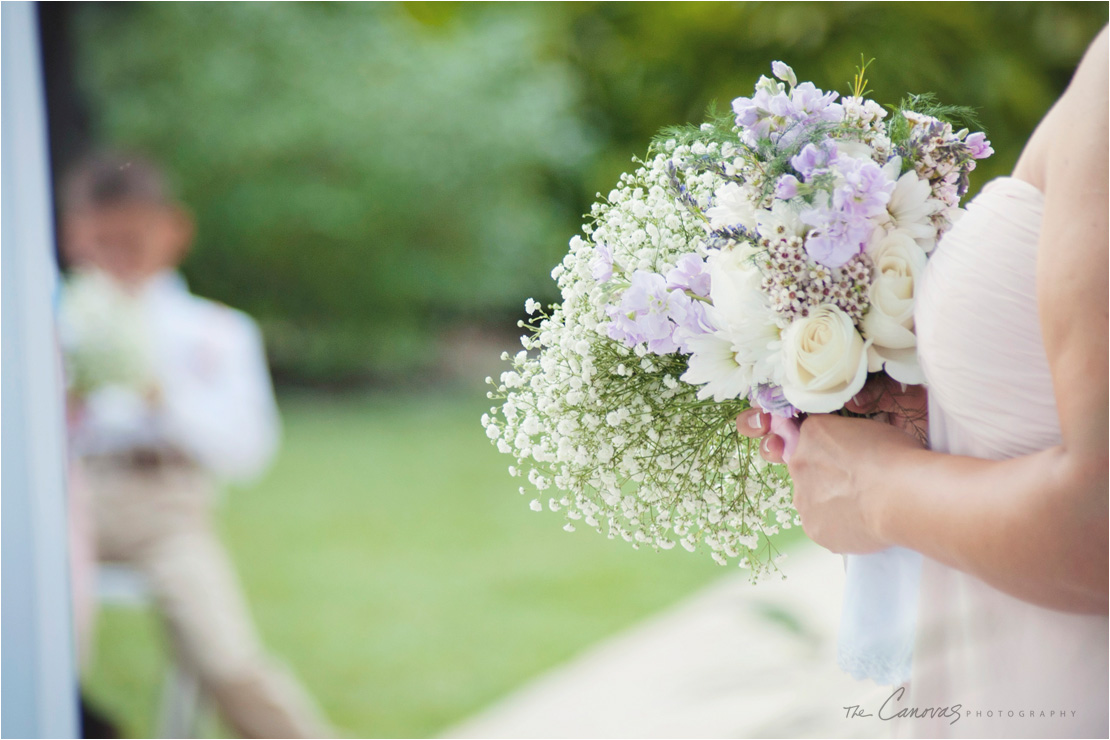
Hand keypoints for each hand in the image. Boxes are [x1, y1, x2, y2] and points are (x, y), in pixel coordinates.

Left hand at [736, 381, 928, 552]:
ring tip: (863, 508)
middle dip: (829, 477)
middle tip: (859, 486)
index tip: (850, 460)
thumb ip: (851, 439)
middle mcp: (799, 463)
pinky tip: (862, 524)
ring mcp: (803, 498)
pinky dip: (838, 527)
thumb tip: (854, 453)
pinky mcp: (812, 528)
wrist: (903, 498)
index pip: (813, 438)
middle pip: (808, 470)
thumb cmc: (897, 459)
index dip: (833, 450)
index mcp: (813, 432)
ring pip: (813, 500)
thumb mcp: (873, 429)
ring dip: (831, 503)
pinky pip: (822, 526)